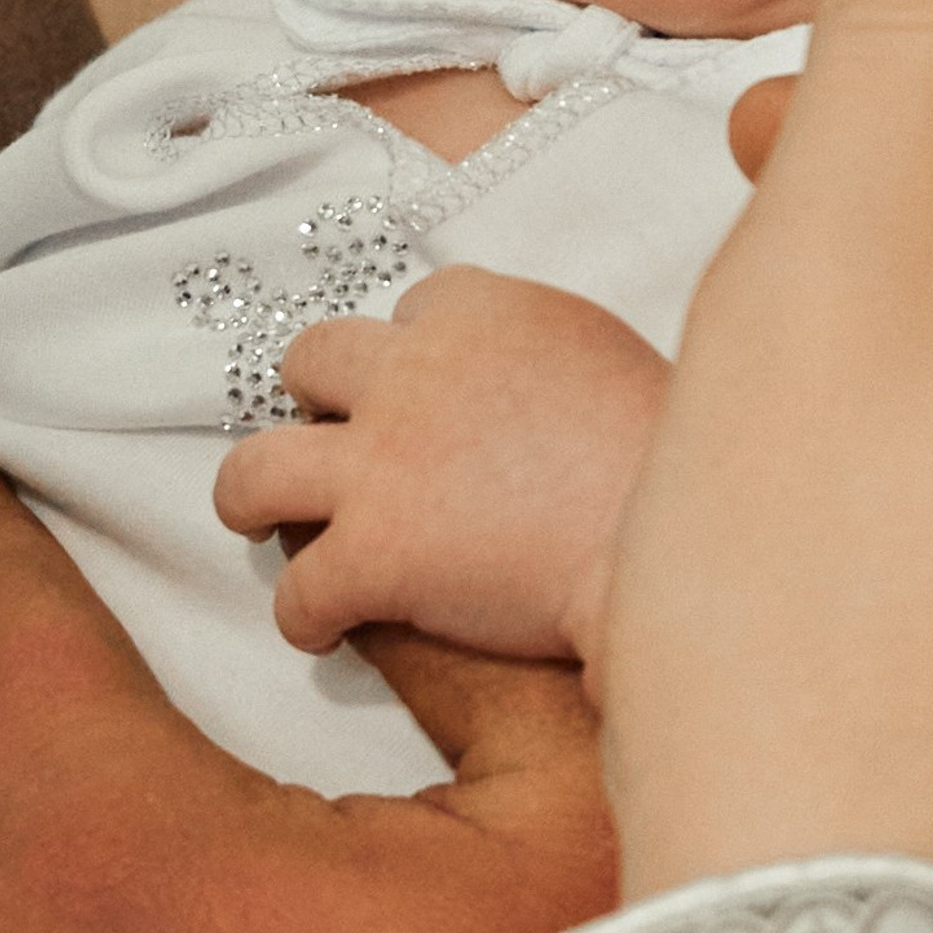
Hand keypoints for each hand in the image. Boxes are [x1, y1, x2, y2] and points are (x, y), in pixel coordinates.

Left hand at [214, 267, 668, 669]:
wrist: (679, 535)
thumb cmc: (668, 455)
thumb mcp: (599, 352)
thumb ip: (531, 352)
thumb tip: (510, 384)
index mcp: (474, 305)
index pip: (408, 312)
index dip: (410, 361)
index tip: (426, 401)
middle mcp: (410, 368)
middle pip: (310, 361)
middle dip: (314, 403)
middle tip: (331, 449)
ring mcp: (383, 459)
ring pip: (253, 469)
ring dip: (254, 496)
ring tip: (267, 522)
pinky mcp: (374, 551)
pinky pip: (297, 589)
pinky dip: (306, 613)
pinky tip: (329, 628)